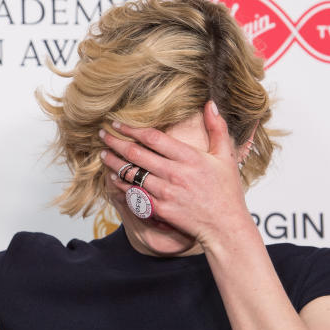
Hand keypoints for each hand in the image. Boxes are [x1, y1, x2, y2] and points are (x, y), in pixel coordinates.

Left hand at [98, 101, 251, 250]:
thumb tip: (210, 104)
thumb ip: (217, 128)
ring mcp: (166, 192)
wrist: (225, 226)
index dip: (131, 129)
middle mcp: (175, 173)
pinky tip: (113, 178)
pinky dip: (121, 185)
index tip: (117, 124)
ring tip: (103, 155)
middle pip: (136, 153)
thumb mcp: (226, 156)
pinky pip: (134, 194)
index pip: (153, 138)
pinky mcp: (160, 209)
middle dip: (115, 142)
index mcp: (190, 157)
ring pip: (131, 174)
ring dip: (114, 163)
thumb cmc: (226, 191)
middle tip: (102, 135)